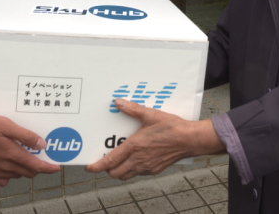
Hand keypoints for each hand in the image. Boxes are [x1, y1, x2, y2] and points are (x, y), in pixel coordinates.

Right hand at [0, 114, 59, 185]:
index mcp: (12, 155)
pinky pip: (3, 179)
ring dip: (23, 169)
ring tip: (23, 157)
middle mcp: (5, 167)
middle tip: (40, 158)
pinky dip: (9, 174)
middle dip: (36, 167)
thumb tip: (41, 145)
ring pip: (16, 175)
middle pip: (27, 172)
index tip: (56, 168)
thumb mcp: (6, 125)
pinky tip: (7, 164)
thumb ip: (25, 136)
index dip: (48, 168)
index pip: (35, 166)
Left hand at [85, 99, 224, 179]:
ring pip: (126, 175)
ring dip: (120, 171)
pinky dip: (132, 169)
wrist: (189, 139)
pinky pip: (138, 173)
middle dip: (108, 170)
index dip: (97, 166)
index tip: (89, 167)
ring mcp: (147, 167)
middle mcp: (138, 160)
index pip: (110, 162)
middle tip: (105, 160)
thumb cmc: (171, 127)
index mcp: (134, 147)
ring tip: (119, 160)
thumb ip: (132, 109)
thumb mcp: (150, 115)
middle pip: (116, 173)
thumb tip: (118, 102)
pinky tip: (136, 159)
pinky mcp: (155, 169)